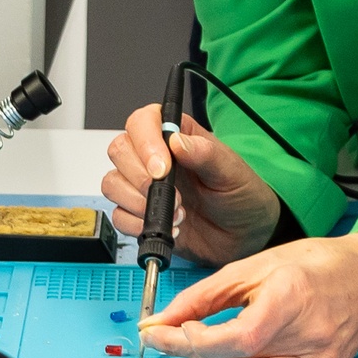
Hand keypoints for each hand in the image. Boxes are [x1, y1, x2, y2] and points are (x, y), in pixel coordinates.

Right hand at [99, 106, 281, 266]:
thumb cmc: (241, 195)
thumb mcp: (231, 171)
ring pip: (112, 183)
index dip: (145, 143)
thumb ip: (205, 154)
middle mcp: (154, 157)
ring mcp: (144, 186)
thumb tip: (176, 141)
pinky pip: (118, 215)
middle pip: (119, 150)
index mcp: (176, 135)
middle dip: (141, 178)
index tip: (162, 169)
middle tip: (174, 197)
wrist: (245, 236)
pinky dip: (138, 225)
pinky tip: (168, 227)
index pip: (142, 121)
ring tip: (176, 214)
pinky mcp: (140, 214)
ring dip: (140, 204)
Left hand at [135, 231, 357, 357]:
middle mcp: (308, 343)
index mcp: (291, 302)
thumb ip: (204, 296)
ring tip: (214, 351)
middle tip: (185, 342)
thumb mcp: (253, 266)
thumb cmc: (316, 266)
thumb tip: (163, 320)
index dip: (188, 342)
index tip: (162, 333)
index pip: (232, 340)